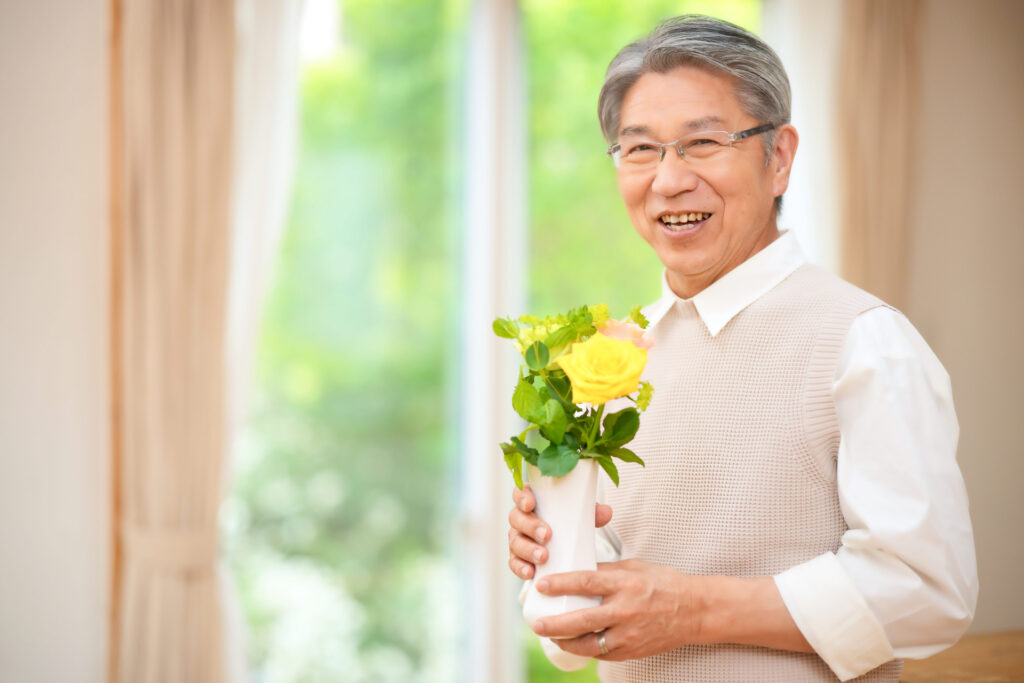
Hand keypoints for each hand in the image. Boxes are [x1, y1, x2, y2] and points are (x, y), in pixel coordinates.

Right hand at [507, 484, 612, 579]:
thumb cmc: (570, 523)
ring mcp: (518, 539)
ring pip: (515, 542)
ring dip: (528, 550)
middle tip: (547, 535)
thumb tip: (606, 513)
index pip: (520, 493)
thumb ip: (592, 512)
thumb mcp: (580, 515)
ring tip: (544, 557)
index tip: (531, 504)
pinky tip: (531, 573)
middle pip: (516, 518)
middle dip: (530, 526)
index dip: (522, 497)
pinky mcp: (518, 559)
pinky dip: (521, 568)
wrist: (567, 546)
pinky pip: (514, 563)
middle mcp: (521, 519)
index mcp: (533, 501)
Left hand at [529, 559, 700, 660]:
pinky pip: (603, 654)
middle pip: (583, 620)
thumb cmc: (664, 584)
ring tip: (552, 637)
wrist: (694, 611)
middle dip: (556, 624)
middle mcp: (626, 610)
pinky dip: (587, 650)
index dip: (562, 584)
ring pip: (590, 644)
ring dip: (567, 642)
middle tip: (537, 623)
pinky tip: (575, 644)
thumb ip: (607, 570)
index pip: (587, 583)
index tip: (542, 586)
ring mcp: (630, 634)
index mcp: (626, 584)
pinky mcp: (633, 650)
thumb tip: (579, 567)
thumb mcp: (634, 567)